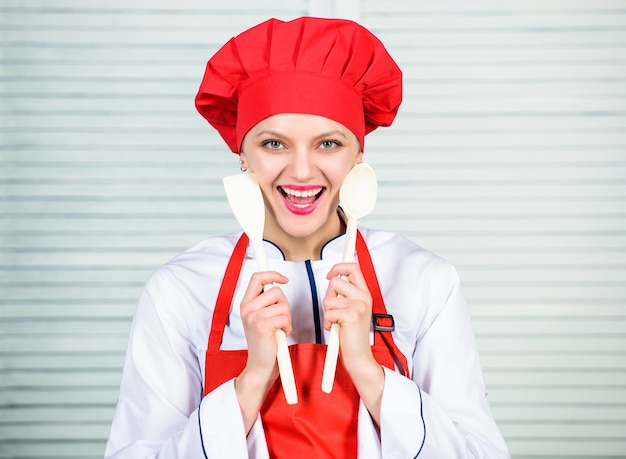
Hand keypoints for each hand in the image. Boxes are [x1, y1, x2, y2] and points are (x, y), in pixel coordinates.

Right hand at [236, 271, 289, 431]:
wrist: (260, 366)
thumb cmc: (266, 342)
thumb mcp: (261, 318)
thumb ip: (266, 301)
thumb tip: (277, 282)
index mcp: (245, 304)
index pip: (257, 277)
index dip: (272, 274)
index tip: (284, 279)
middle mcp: (247, 308)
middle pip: (276, 290)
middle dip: (285, 304)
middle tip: (280, 319)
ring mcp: (253, 316)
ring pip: (283, 304)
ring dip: (287, 317)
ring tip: (279, 328)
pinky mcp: (262, 325)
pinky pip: (284, 316)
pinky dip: (287, 326)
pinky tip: (281, 334)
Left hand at [323, 263, 374, 374]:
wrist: (359, 358)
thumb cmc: (351, 336)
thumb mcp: (351, 310)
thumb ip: (345, 294)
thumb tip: (333, 277)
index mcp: (364, 294)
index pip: (353, 267)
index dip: (338, 266)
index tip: (329, 275)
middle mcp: (364, 297)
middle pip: (335, 281)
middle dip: (328, 295)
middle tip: (335, 310)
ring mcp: (359, 306)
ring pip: (328, 298)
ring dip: (327, 312)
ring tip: (336, 322)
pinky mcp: (352, 315)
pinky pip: (328, 312)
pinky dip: (327, 322)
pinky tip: (336, 329)